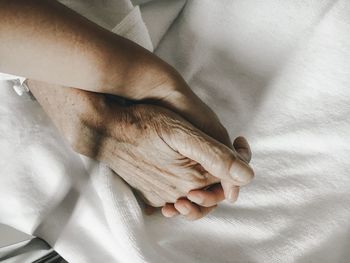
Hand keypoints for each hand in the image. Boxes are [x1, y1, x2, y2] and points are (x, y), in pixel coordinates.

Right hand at [29, 80, 252, 214]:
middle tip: (220, 146)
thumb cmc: (145, 124)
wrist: (106, 131)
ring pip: (194, 191)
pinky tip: (180, 164)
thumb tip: (247, 177)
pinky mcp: (149, 194)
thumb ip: (217, 156)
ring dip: (202, 176)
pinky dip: (183, 183)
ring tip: (200, 154)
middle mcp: (178, 193)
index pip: (228, 180)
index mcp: (192, 179)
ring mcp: (162, 196)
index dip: (237, 161)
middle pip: (212, 188)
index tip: (238, 141)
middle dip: (221, 170)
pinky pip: (174, 193)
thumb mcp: (183, 133)